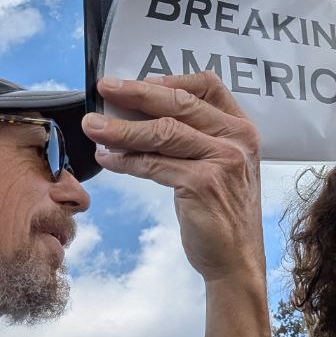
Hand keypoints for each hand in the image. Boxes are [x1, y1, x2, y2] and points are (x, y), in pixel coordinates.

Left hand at [84, 73, 264, 283]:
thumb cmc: (222, 209)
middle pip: (179, 104)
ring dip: (121, 128)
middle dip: (136, 94)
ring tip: (93, 126)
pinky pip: (153, 164)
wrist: (237, 258)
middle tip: (105, 87)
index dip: (172, 78)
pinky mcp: (202, 183)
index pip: (209, 86)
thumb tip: (136, 113)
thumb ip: (193, 137)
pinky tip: (107, 159)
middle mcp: (237, 139)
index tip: (140, 80)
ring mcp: (222, 160)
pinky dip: (126, 160)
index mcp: (242, 128)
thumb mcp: (219, 164)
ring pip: (163, 132)